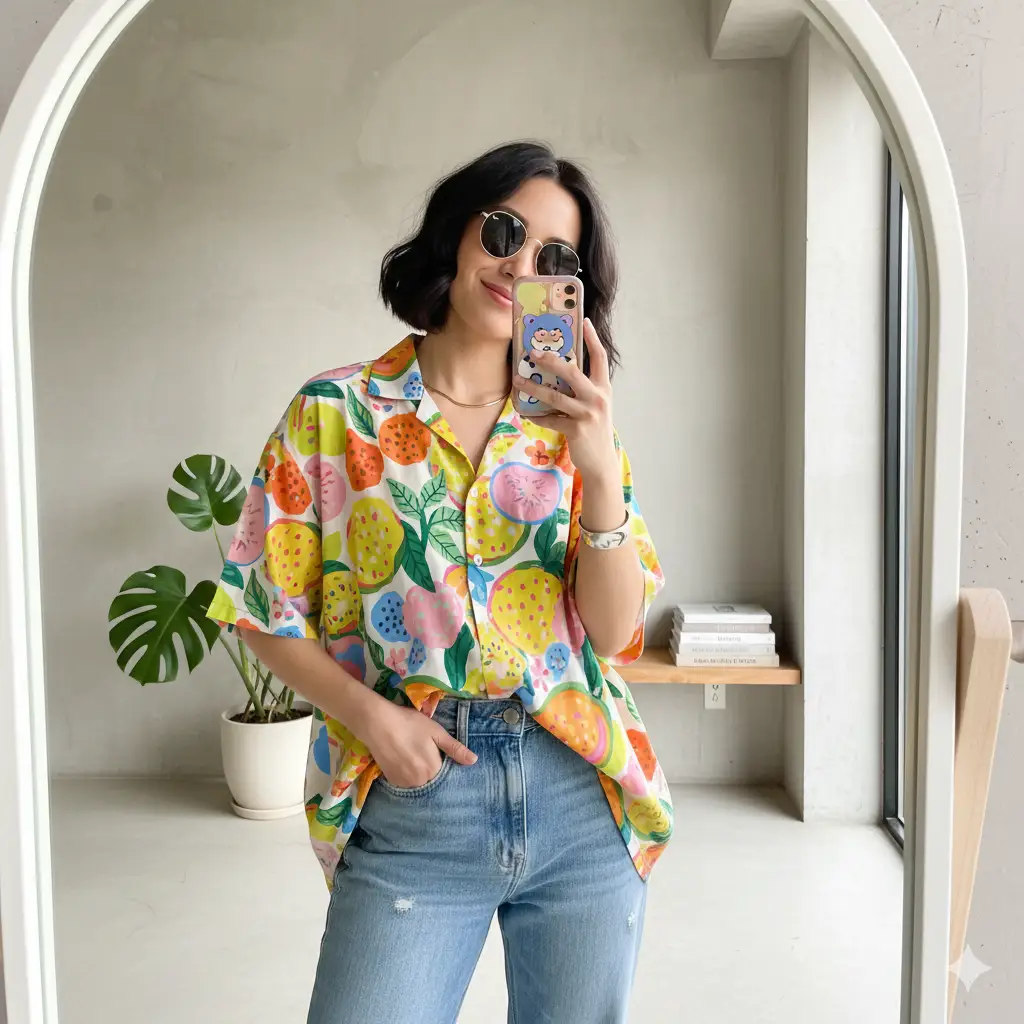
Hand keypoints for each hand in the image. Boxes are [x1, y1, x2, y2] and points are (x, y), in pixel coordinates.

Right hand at [360, 697, 476, 788]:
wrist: (378, 723)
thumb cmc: (410, 724)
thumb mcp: (436, 732)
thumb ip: (455, 748)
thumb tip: (474, 761)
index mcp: (434, 769)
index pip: (444, 769)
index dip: (438, 757)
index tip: (430, 746)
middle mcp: (420, 781)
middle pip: (430, 776)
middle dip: (428, 764)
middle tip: (417, 746)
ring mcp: (404, 783)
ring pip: (417, 779)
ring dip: (417, 770)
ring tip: (408, 751)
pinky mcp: (391, 781)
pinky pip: (405, 780)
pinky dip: (405, 772)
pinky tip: (400, 757)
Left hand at [513, 318, 618, 482]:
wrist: (601, 461)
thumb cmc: (595, 430)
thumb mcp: (596, 405)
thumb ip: (584, 389)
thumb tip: (559, 371)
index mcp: (603, 388)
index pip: (600, 357)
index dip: (592, 338)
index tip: (585, 321)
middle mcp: (597, 397)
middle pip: (571, 371)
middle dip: (550, 360)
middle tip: (533, 353)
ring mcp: (587, 413)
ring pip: (554, 395)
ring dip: (532, 387)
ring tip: (517, 381)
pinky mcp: (576, 428)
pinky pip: (550, 418)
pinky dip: (537, 415)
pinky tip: (526, 413)